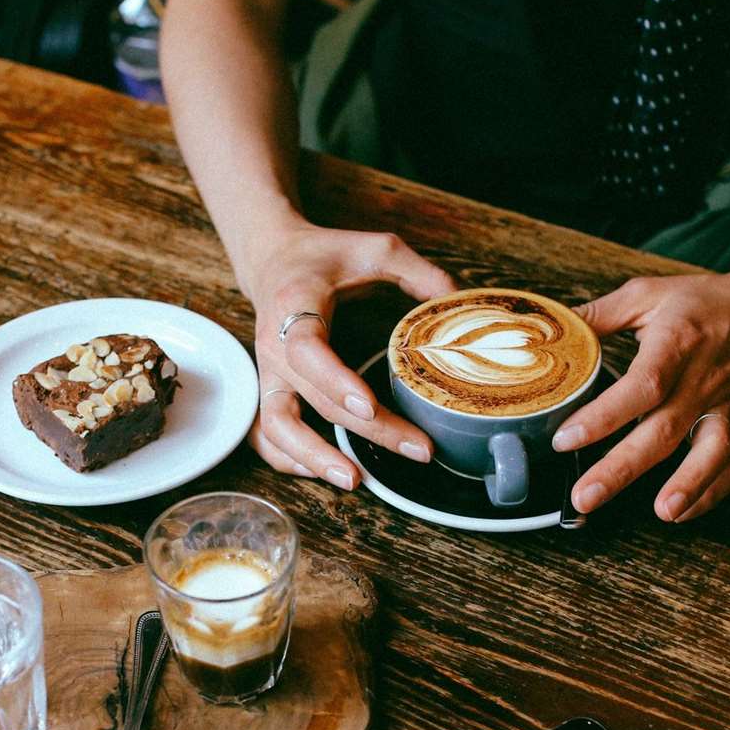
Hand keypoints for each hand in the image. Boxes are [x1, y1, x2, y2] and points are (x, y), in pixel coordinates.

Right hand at [241, 222, 455, 487]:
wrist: (273, 259)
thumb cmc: (325, 256)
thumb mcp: (377, 248)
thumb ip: (420, 274)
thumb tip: (462, 308)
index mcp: (295, 306)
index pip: (307, 351)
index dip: (335, 381)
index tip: (368, 405)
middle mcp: (272, 346)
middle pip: (313, 400)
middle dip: (366, 431)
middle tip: (415, 449)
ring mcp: (267, 373)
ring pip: (277, 427)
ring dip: (314, 458)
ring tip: (356, 480)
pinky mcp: (268, 389)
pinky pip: (267, 435)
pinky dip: (289, 459)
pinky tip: (327, 471)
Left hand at [554, 252, 729, 520]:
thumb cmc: (704, 302)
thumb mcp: (648, 294)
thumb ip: (597, 316)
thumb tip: (548, 334)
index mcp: (676, 344)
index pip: (641, 386)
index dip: (603, 416)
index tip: (565, 439)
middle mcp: (702, 380)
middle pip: (664, 430)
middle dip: (622, 469)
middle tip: (585, 497)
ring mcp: (725, 406)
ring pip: (707, 453)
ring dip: (686, 486)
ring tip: (661, 513)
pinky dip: (711, 492)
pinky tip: (681, 513)